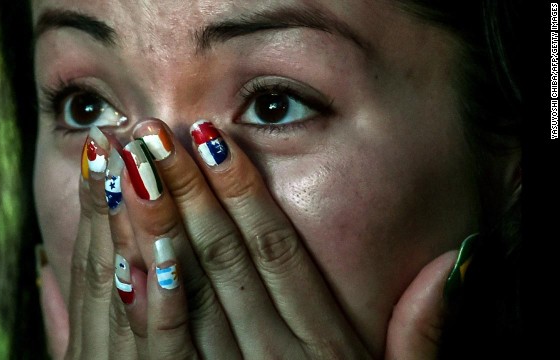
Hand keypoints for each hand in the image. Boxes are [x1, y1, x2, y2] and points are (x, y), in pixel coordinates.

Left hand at [114, 118, 458, 358]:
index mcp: (321, 349)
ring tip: (123, 164)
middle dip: (186, 190)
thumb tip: (454, 264)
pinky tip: (111, 240)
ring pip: (181, 290)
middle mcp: (271, 358)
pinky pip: (152, 339)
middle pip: (222, 260)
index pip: (275, 253)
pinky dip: (130, 287)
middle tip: (157, 133)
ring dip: (150, 223)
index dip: (242, 193)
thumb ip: (421, 339)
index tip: (215, 139)